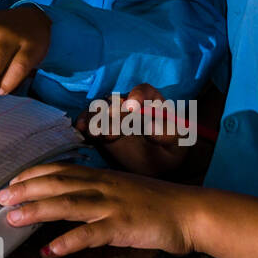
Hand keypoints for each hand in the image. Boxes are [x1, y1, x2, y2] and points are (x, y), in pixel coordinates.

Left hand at [0, 162, 197, 257]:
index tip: (11, 181)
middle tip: (0, 197)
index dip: (33, 174)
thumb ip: (96, 189)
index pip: (60, 169)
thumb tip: (69, 195)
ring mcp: (111, 205)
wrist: (190, 212)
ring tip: (12, 218)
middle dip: (26, 189)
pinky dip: (67, 242)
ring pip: (67, 204)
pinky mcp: (122, 226)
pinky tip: (49, 251)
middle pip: (57, 183)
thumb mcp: (121, 188)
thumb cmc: (155, 202)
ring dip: (37, 210)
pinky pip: (90, 234)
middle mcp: (102, 185)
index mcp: (100, 175)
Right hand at [74, 83, 192, 177]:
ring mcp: (113, 114)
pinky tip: (81, 128)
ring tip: (98, 135)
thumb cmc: (170, 151)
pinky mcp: (100, 126)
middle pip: (119, 101)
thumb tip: (151, 127)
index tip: (133, 107)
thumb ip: (167, 133)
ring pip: (101, 109)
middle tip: (113, 131)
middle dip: (114, 114)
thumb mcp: (176, 143)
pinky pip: (89, 119)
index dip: (138, 95)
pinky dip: (84, 122)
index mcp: (153, 102)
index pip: (145, 91)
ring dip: (97, 120)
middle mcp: (130, 104)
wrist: (156, 166)